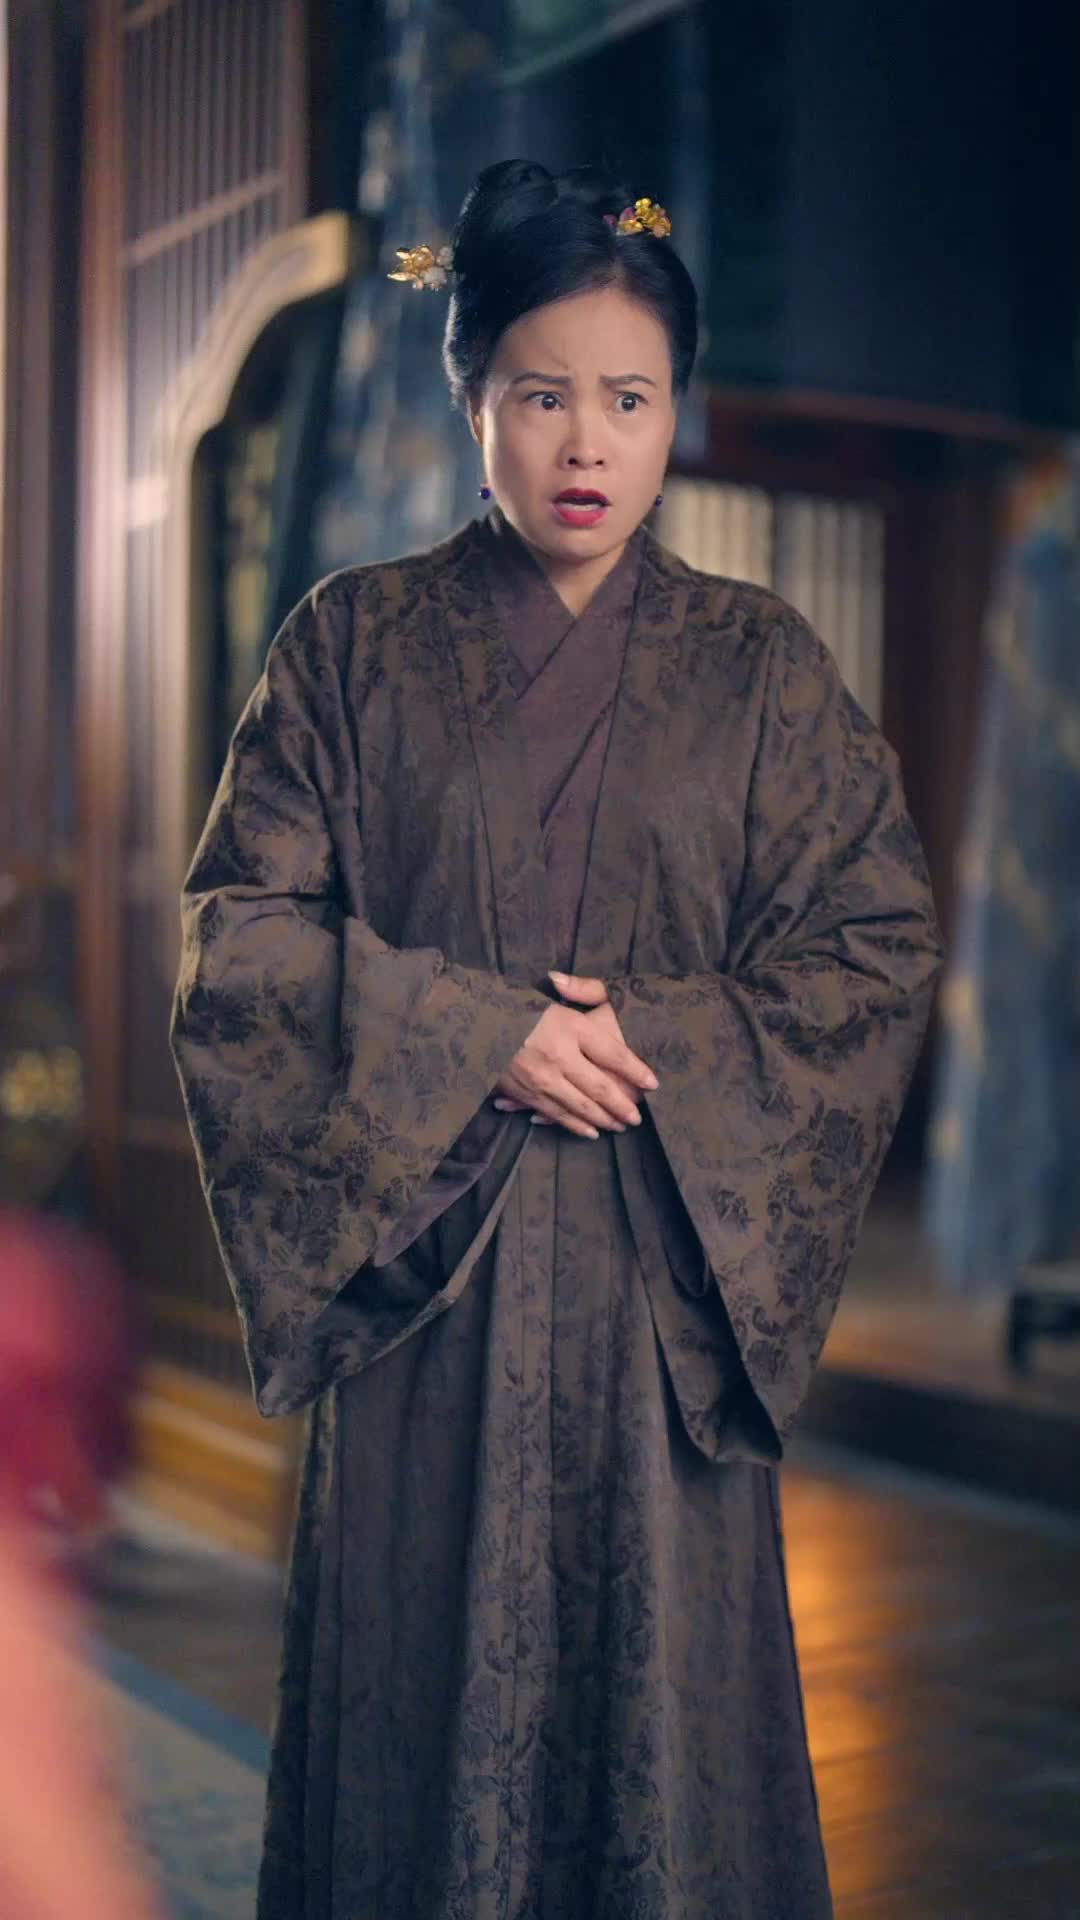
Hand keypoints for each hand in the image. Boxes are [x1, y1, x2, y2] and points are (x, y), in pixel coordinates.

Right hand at [493, 971, 656, 1139]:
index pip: (612, 1053)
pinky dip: (575, 1125)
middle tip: (637, 1118)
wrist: (473, 1025)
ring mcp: (540, 1077)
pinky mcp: (523, 1092)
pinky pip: (555, 1114)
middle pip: (600, 1086)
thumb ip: (585, 989)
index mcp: (570, 1026)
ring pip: (580, 1106)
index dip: (634, 1070)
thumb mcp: (558, 993)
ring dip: (603, 1119)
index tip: (652, 1084)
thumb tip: (596, 993)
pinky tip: (590, 1131)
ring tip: (620, 1126)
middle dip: (622, 1105)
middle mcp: (558, 1054)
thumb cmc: (521, 1008)